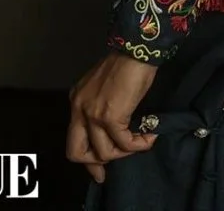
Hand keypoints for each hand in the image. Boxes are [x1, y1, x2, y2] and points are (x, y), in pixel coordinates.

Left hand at [66, 52, 159, 182]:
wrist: (136, 50)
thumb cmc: (126, 64)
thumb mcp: (105, 88)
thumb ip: (101, 109)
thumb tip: (111, 134)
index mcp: (77, 100)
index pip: (74, 139)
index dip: (87, 160)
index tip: (100, 173)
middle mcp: (79, 108)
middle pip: (76, 152)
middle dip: (96, 163)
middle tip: (115, 165)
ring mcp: (93, 113)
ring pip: (104, 152)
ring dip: (125, 152)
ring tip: (141, 142)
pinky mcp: (110, 116)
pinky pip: (124, 143)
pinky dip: (139, 144)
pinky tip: (150, 136)